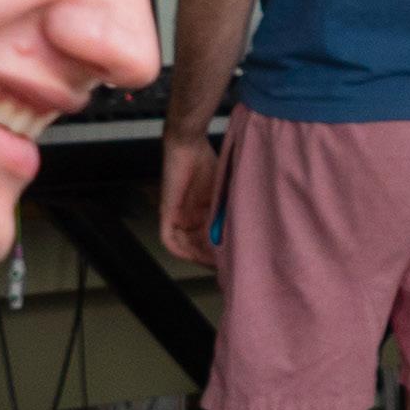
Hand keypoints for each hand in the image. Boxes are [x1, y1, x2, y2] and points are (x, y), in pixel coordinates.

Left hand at [160, 128, 222, 267]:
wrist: (188, 143)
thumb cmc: (206, 161)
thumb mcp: (223, 192)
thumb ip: (228, 211)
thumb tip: (242, 230)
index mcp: (200, 212)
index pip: (207, 240)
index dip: (218, 252)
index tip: (232, 260)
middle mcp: (187, 217)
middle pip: (196, 247)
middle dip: (209, 259)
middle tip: (225, 266)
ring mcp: (176, 216)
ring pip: (184, 246)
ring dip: (197, 257)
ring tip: (213, 262)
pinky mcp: (167, 212)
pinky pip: (168, 239)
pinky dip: (180, 250)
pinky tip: (193, 256)